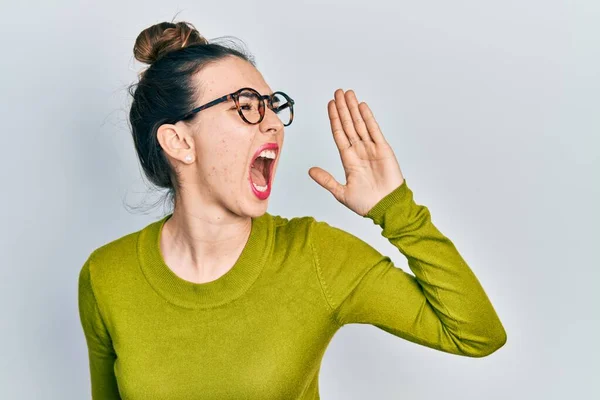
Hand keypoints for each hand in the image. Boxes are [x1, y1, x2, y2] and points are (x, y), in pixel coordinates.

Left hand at [308, 89, 404, 216]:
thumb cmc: (366, 204)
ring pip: (360, 124)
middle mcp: (359, 151)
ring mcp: (371, 149)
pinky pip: (374, 130)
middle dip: (343, 108)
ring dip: (353, 109)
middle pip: (348, 125)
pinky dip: (368, 118)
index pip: (339, 134)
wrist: (386, 208)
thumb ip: (326, 180)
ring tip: (348, 94)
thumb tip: (310, 171)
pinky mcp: (384, 150)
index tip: (330, 105)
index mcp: (348, 160)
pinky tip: (362, 106)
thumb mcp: (341, 192)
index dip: (334, 119)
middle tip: (338, 92)